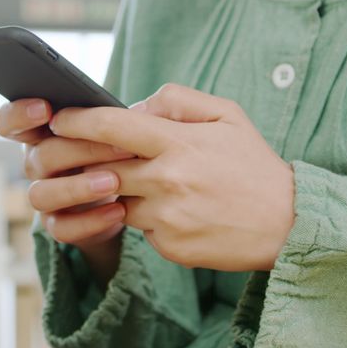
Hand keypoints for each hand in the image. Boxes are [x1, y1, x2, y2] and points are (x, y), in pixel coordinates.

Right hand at [0, 98, 135, 280]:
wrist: (125, 195)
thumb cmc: (112, 151)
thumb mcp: (111, 128)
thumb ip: (111, 117)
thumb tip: (135, 110)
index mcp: (40, 132)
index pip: (8, 121)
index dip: (19, 115)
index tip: (45, 109)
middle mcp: (35, 163)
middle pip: (40, 156)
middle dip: (81, 149)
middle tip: (122, 146)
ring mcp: (44, 195)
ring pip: (40, 195)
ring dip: (78, 188)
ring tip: (114, 181)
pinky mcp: (57, 225)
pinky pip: (62, 228)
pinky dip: (91, 221)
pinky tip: (118, 210)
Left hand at [47, 84, 295, 271]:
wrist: (288, 223)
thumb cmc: (253, 165)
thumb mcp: (227, 115)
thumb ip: (177, 101)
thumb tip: (134, 106)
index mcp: (177, 143)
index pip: (111, 127)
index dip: (77, 121)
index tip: (58, 119)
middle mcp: (167, 180)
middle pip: (99, 168)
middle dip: (76, 160)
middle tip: (60, 152)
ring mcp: (166, 217)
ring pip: (115, 200)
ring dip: (116, 191)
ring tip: (140, 182)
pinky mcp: (169, 246)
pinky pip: (139, 228)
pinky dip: (144, 217)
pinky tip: (172, 211)